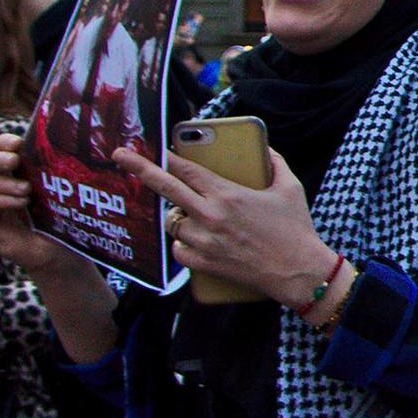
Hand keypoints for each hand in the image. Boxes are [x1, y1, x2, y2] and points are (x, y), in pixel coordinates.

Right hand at [0, 134, 96, 279]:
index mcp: (11, 170)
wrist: (60, 250)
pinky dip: (0, 200)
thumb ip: (54, 165)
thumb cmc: (62, 215)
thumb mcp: (58, 186)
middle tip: (15, 161)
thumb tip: (67, 139)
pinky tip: (21, 203)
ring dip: (3, 183)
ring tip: (27, 190)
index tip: (18, 143)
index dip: (2, 142)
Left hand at [117, 146, 333, 307]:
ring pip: (172, 222)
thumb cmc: (296, 229)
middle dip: (139, 168)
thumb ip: (276, 163)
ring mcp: (203, 242)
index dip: (166, 155)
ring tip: (194, 214)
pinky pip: (178, 250)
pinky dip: (182, 244)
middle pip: (165, 188)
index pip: (186, 169)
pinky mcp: (203, 264)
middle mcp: (210, 216)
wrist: (297, 271)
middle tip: (120, 156)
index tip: (150, 146)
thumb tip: (265, 149)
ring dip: (178, 215)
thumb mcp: (290, 188)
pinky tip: (195, 240)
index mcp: (227, 194)